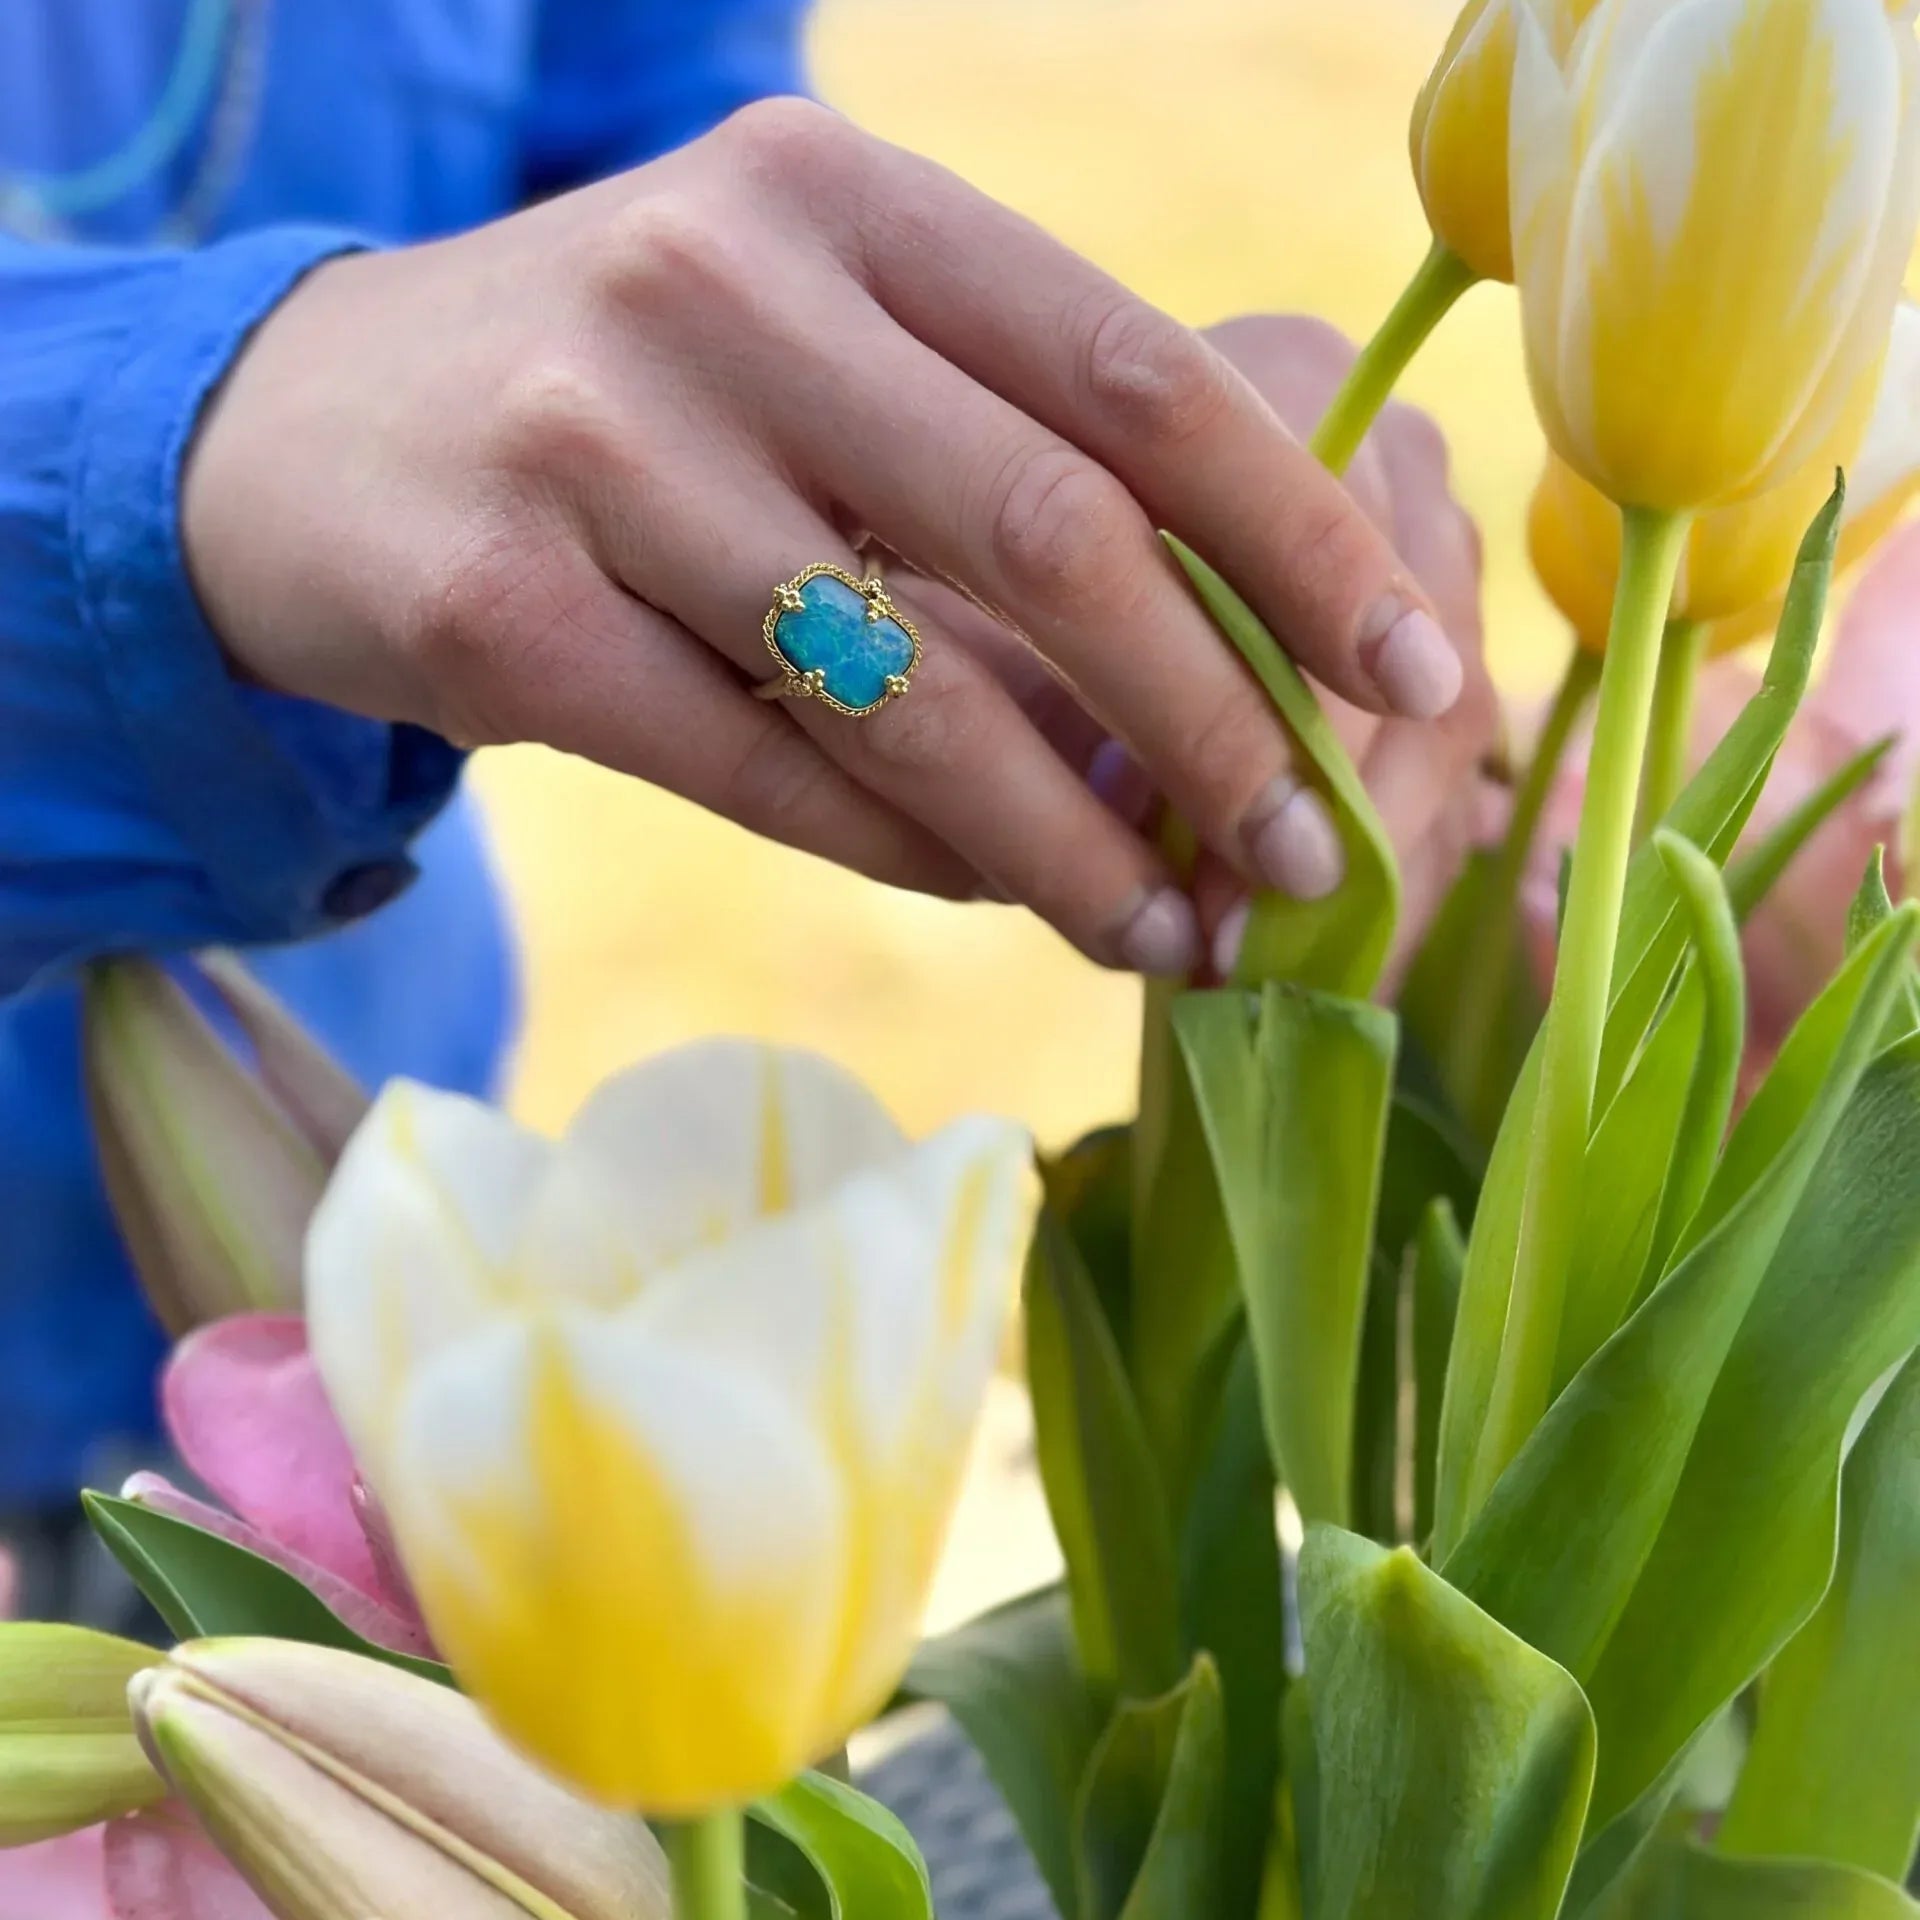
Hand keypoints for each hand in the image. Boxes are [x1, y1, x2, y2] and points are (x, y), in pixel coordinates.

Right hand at [184, 101, 1463, 977]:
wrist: (305, 439)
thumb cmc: (622, 400)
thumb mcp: (805, 351)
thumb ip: (990, 459)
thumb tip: (1220, 673)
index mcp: (841, 197)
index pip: (1134, 374)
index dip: (1301, 537)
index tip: (1415, 673)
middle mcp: (721, 286)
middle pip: (1052, 537)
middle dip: (1215, 725)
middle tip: (1307, 857)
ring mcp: (596, 444)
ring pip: (906, 689)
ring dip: (1064, 840)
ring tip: (1162, 929)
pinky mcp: (496, 610)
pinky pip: (763, 774)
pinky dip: (899, 851)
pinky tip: (985, 890)